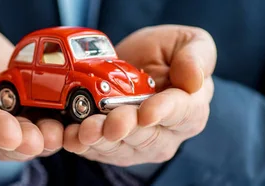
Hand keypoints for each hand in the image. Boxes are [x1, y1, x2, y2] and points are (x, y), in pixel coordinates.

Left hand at [63, 25, 215, 165]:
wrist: (132, 63)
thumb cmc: (165, 54)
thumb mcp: (188, 42)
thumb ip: (196, 56)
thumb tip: (195, 79)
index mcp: (191, 107)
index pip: (182, 114)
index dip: (164, 112)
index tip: (147, 112)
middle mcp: (167, 134)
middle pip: (147, 136)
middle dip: (126, 129)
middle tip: (111, 123)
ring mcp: (138, 145)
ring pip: (119, 148)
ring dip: (100, 140)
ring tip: (85, 130)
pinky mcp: (112, 149)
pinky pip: (96, 152)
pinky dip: (80, 144)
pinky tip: (69, 136)